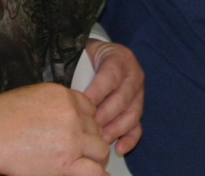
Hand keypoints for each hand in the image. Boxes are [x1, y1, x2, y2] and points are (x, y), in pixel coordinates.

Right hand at [0, 83, 107, 175]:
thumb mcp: (33, 96)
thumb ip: (56, 104)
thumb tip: (65, 116)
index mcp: (65, 96)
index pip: (90, 108)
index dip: (85, 121)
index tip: (79, 131)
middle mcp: (73, 115)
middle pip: (96, 128)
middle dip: (89, 138)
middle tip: (78, 149)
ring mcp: (72, 139)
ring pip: (100, 149)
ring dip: (94, 156)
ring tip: (84, 163)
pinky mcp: (66, 163)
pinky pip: (95, 171)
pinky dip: (98, 174)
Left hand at [83, 39, 144, 154]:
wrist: (101, 56)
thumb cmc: (87, 58)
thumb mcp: (83, 55)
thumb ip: (76, 69)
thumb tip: (65, 92)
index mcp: (119, 58)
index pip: (109, 77)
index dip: (96, 94)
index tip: (81, 107)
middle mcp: (133, 75)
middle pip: (121, 99)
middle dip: (104, 116)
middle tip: (88, 129)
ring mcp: (139, 93)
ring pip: (131, 114)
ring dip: (115, 129)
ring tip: (100, 141)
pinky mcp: (138, 109)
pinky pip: (138, 126)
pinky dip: (130, 139)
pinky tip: (119, 149)